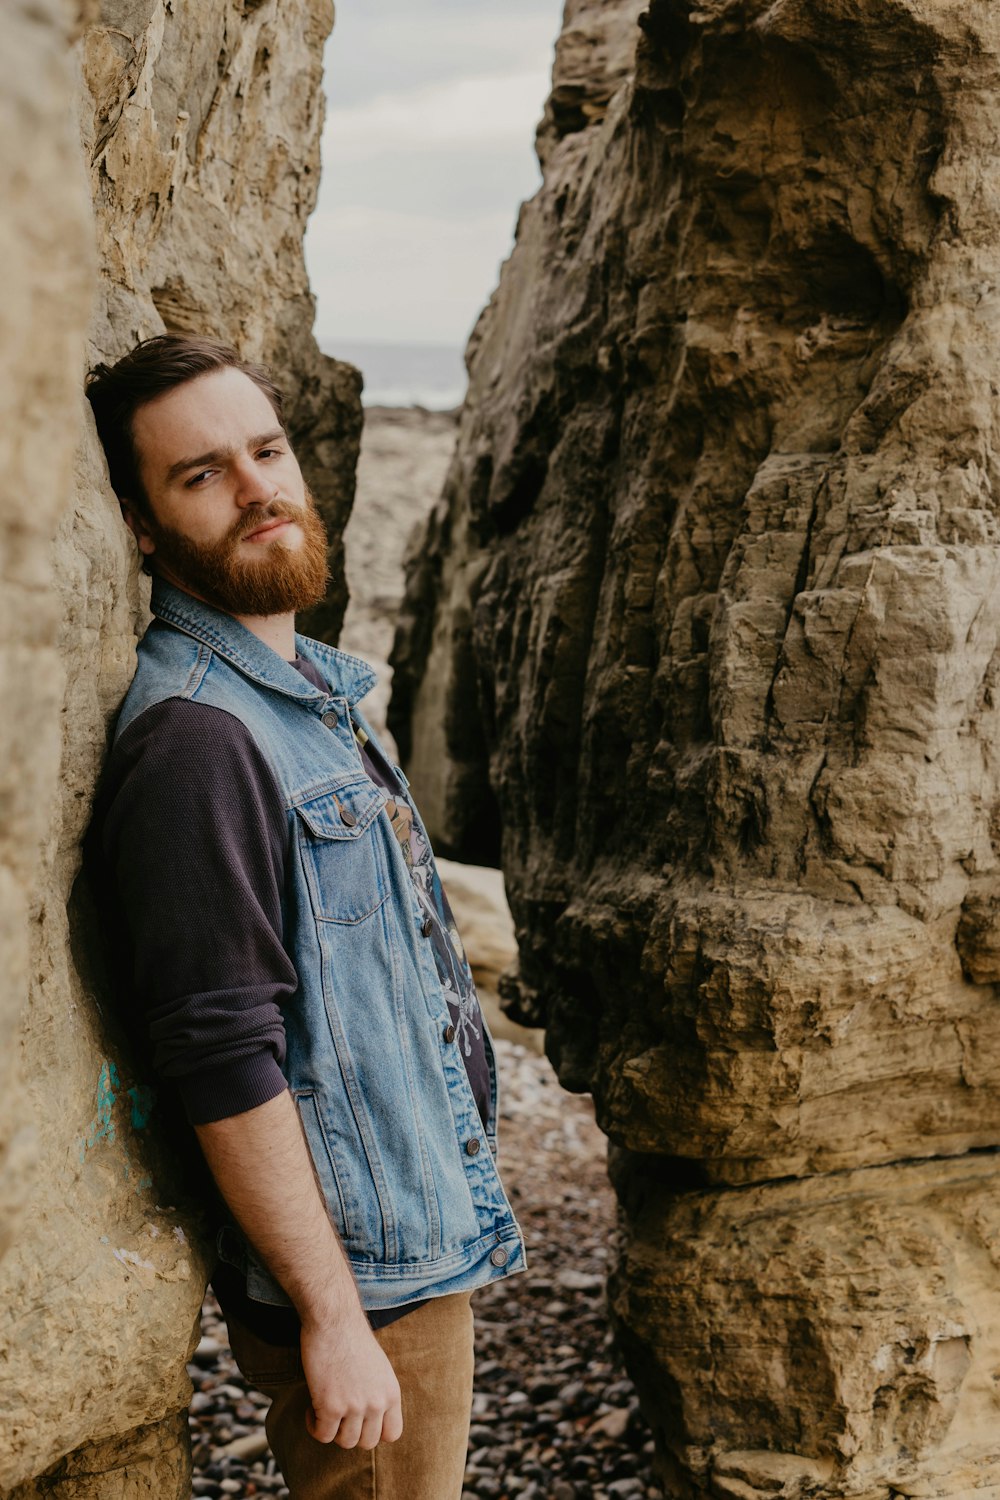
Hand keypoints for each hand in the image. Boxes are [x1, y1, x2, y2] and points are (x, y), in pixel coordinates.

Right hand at [299, 1312, 403, 1448]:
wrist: (334, 1319)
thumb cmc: (351, 1337)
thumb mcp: (378, 1367)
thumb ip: (377, 1393)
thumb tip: (369, 1418)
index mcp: (391, 1392)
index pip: (392, 1434)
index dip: (374, 1432)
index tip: (359, 1422)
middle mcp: (377, 1403)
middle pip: (366, 1442)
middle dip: (350, 1433)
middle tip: (338, 1416)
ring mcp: (355, 1406)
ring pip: (344, 1442)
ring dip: (332, 1430)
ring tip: (323, 1410)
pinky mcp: (331, 1406)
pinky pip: (322, 1435)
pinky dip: (314, 1426)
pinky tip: (311, 1408)